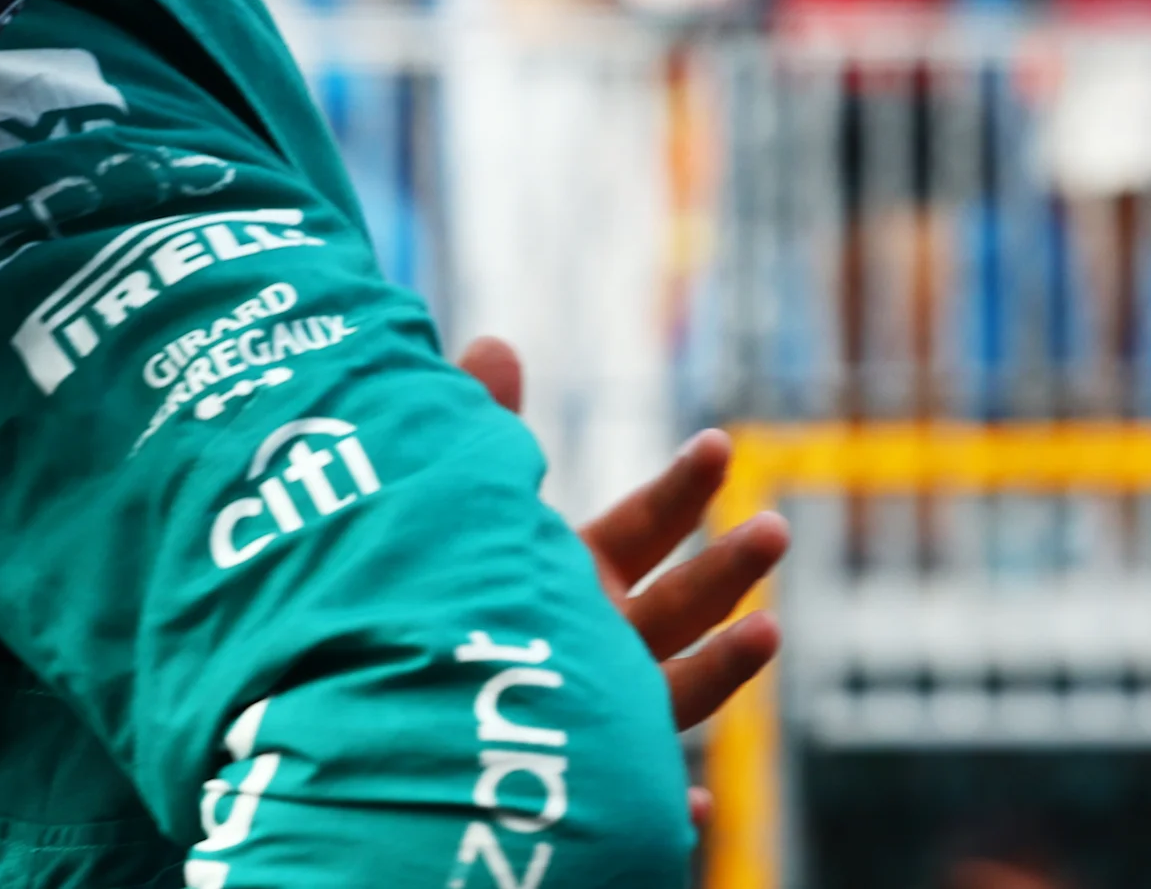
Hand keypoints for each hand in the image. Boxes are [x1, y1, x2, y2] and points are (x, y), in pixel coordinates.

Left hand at [456, 335, 785, 825]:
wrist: (375, 725)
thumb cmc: (424, 597)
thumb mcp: (461, 505)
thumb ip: (482, 427)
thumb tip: (493, 341)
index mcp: (565, 581)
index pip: (639, 530)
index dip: (681, 489)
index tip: (721, 442)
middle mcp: (589, 648)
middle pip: (672, 609)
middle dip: (725, 569)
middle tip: (775, 526)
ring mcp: (594, 719)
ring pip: (671, 697)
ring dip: (722, 668)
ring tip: (770, 631)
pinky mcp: (580, 789)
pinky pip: (628, 808)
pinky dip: (664, 810)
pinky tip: (688, 808)